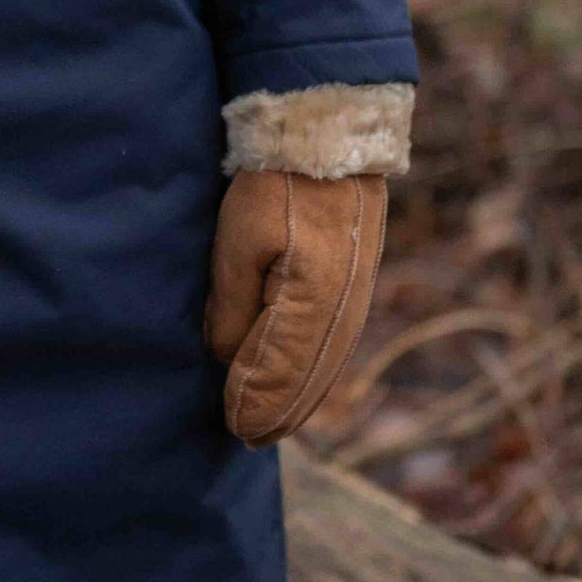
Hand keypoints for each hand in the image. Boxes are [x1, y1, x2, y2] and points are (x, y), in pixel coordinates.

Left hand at [203, 170, 385, 446]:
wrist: (330, 143)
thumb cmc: (275, 186)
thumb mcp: (239, 240)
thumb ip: (232, 304)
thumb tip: (226, 355)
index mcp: (313, 300)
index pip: (278, 369)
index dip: (254, 401)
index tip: (234, 426)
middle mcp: (343, 311)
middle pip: (308, 380)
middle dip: (276, 412)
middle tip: (246, 439)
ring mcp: (355, 303)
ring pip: (326, 369)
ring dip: (299, 401)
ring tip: (269, 426)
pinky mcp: (356, 291)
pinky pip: (335, 349)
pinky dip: (316, 376)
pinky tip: (301, 389)